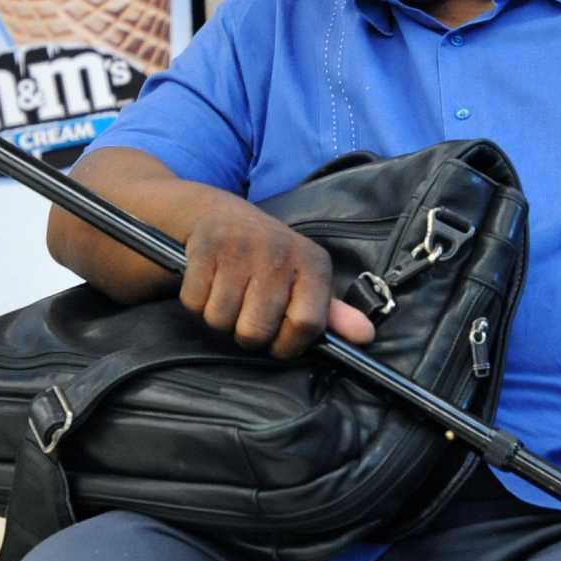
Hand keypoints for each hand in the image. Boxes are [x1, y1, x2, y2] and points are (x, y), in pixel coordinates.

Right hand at [180, 203, 376, 358]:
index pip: (307, 324)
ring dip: (220, 319)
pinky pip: (194, 303)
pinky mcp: (205, 247)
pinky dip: (197, 302)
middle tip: (248, 316)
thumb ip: (333, 313)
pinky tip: (209, 284)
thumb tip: (365, 336)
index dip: (290, 345)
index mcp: (312, 263)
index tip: (280, 341)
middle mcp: (278, 252)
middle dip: (248, 335)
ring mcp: (239, 248)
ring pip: (221, 320)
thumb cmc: (270, 259)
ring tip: (229, 297)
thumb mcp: (306, 280)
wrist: (222, 215)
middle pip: (257, 330)